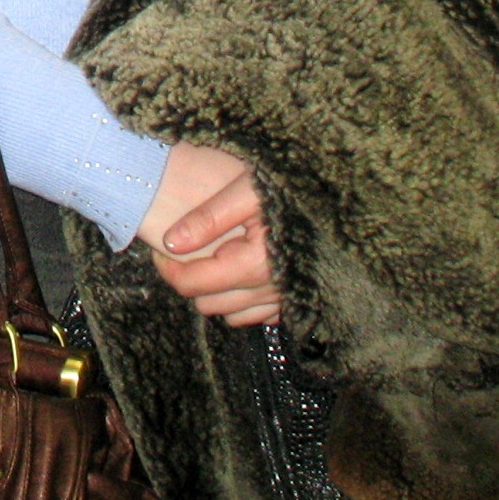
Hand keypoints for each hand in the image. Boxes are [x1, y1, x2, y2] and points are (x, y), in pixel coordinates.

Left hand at [135, 145, 281, 328]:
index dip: (168, 268)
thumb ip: (209, 217)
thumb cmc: (290, 184)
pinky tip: (242, 270)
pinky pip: (259, 315)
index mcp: (255, 263)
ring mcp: (287, 298)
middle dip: (191, 279)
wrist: (336, 191)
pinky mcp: (299, 300)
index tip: (162, 247)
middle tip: (187, 248)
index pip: (192, 284)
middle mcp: (272, 289)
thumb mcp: (246, 190)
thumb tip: (172, 243)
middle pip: (208, 303)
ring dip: (217, 292)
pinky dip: (244, 300)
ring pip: (232, 314)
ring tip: (216, 257)